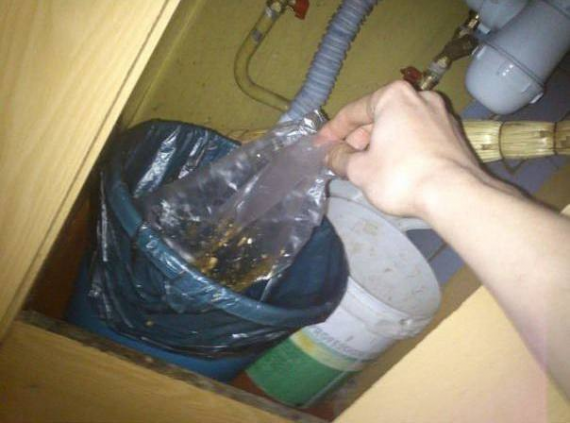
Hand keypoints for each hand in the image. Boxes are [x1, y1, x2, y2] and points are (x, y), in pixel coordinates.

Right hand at [320, 81, 499, 218]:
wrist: (454, 194)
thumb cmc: (400, 176)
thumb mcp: (360, 170)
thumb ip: (340, 158)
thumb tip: (331, 154)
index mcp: (393, 97)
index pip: (353, 111)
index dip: (332, 131)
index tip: (319, 146)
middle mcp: (420, 97)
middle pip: (378, 117)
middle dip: (358, 139)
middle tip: (341, 159)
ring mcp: (441, 115)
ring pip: (399, 127)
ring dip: (379, 144)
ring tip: (365, 166)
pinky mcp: (454, 135)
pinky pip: (417, 136)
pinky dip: (401, 148)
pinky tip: (392, 168)